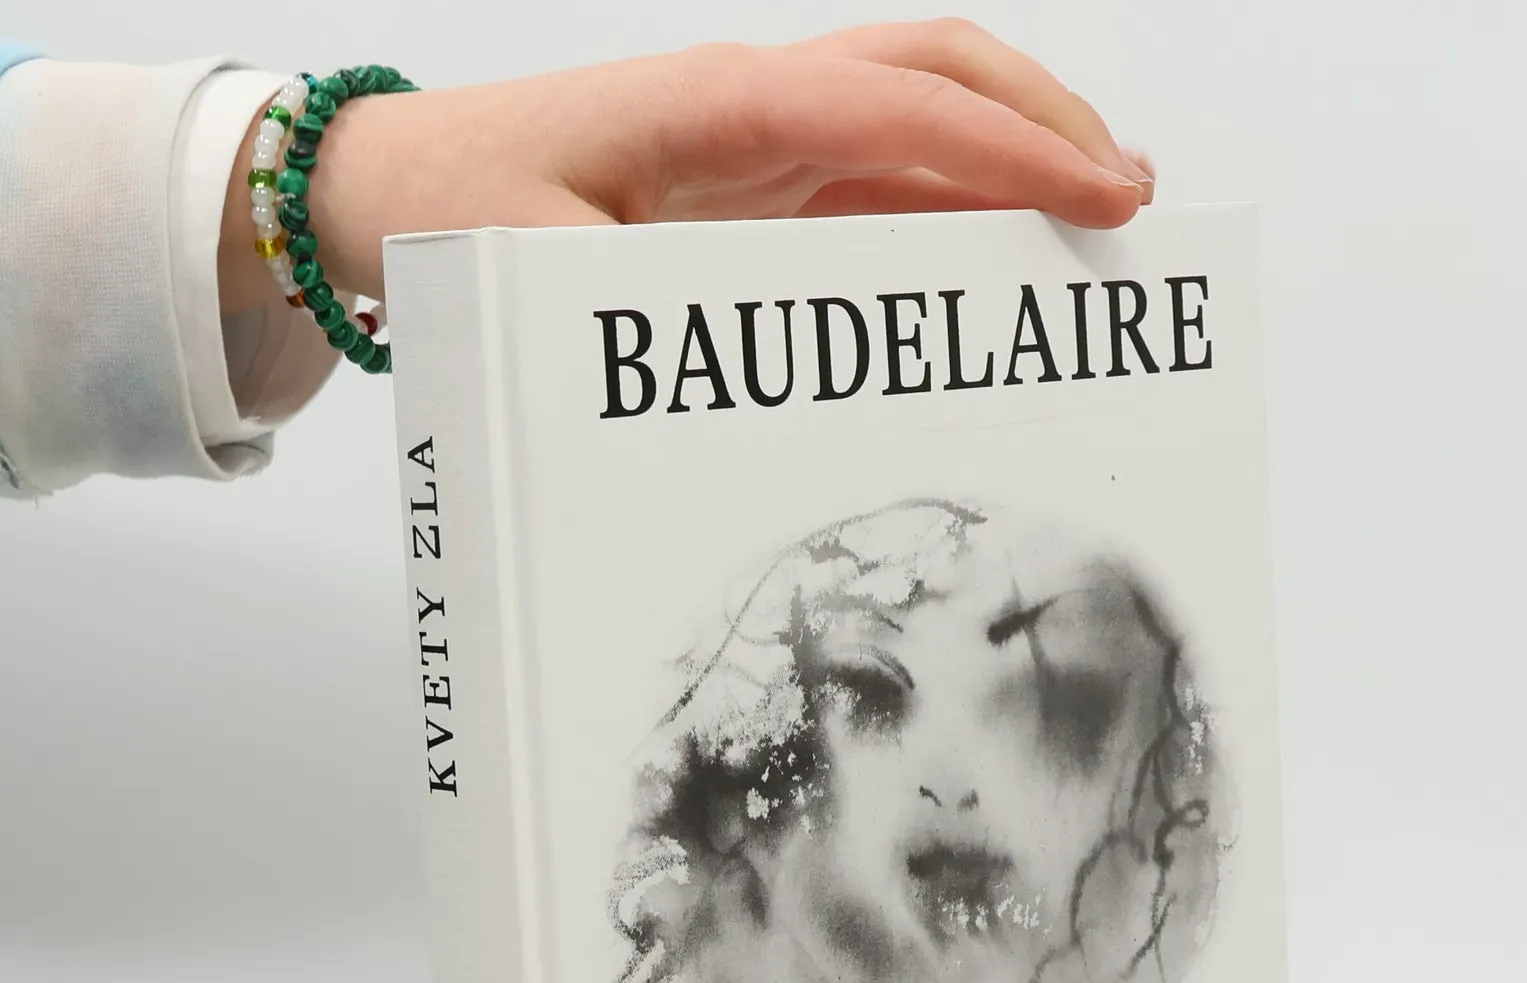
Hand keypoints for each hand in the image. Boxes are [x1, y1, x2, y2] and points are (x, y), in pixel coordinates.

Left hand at [221, 21, 1152, 310]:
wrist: (394, 186)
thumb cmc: (456, 209)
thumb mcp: (532, 274)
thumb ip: (636, 310)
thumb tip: (735, 363)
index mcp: (718, 108)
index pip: (901, 109)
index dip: (1013, 151)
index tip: (1105, 196)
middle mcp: (756, 107)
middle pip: (935, 74)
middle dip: (1044, 123)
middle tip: (1132, 199)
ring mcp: (761, 140)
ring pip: (919, 117)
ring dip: (1013, 157)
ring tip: (1097, 219)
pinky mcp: (755, 181)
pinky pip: (878, 176)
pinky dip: (953, 204)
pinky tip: (995, 256)